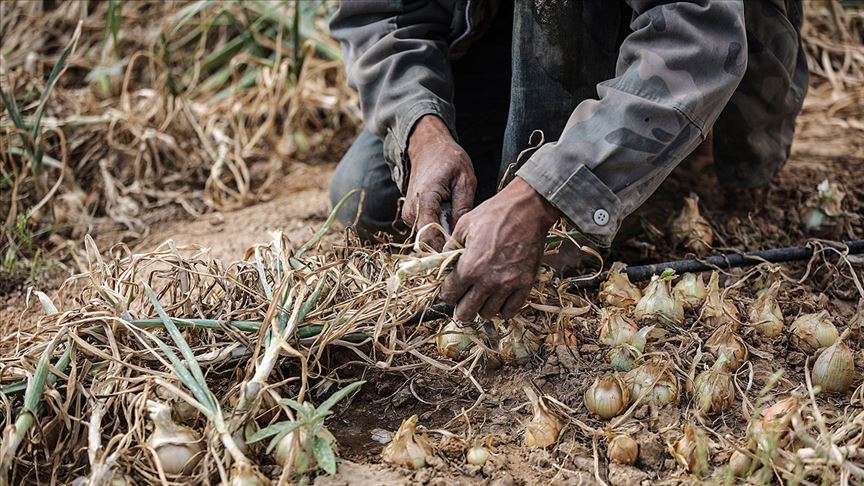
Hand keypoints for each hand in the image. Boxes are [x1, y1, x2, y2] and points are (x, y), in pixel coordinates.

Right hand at [403, 115, 475, 250]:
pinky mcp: (413, 217)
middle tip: (469, 245)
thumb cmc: (448, 160)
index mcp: (424, 201)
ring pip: (427, 240)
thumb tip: (462, 234)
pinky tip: (453, 225)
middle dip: (447, 247)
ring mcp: (409, 216)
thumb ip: (463, 207)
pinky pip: (427, 232)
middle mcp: (411, 212)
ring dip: (444, 240)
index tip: (465, 253)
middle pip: (428, 243)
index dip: (446, 250)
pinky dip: (440, 233)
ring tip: (462, 232)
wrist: (428, 148)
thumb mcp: (465, 180)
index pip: (430, 238)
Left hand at [440, 177, 560, 320]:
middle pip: (466, 313)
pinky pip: (511, 310)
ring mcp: (508, 285)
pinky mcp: (525, 284)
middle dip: (460, 309)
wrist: (527, 209)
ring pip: (488, 314)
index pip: (449, 296)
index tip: (449, 289)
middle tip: (462, 302)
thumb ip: (450, 248)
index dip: (446, 293)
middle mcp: (487, 281)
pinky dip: (503, 309)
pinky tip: (499, 299)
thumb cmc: (494, 214)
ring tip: (482, 298)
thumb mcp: (463, 226)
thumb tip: (443, 262)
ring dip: (481, 308)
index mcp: (469, 267)